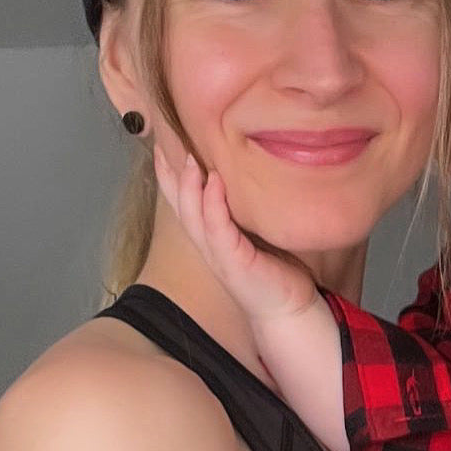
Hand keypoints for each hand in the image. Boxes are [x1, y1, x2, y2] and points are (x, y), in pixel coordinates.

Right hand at [153, 147, 316, 321]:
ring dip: (188, 186)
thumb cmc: (275, 271)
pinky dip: (213, 204)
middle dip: (169, 174)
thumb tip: (246, 177)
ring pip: (192, 215)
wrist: (288, 310)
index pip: (183, 201)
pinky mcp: (233, 262)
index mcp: (211, 236)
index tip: (162, 142)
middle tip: (165, 140)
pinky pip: (217, 228)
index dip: (168, 174)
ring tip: (188, 158)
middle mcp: (208, 244)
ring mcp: (218, 254)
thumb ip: (245, 211)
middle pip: (178, 205)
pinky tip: (214, 181)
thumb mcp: (256, 234)